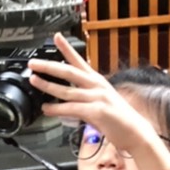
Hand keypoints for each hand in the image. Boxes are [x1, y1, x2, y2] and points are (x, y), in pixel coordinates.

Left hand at [28, 33, 169, 169]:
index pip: (79, 61)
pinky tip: (47, 108)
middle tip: (33, 63)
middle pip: (69, 71)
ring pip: (67, 90)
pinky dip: (57, 109)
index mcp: (97, 81)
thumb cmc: (118, 119)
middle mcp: (97, 86)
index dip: (67, 48)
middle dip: (49, 66)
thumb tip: (64, 100)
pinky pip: (72, 108)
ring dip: (48, 85)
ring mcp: (97, 97)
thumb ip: (83, 98)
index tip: (56, 37)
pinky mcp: (97, 111)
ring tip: (34, 80)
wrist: (136, 132)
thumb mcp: (99, 102)